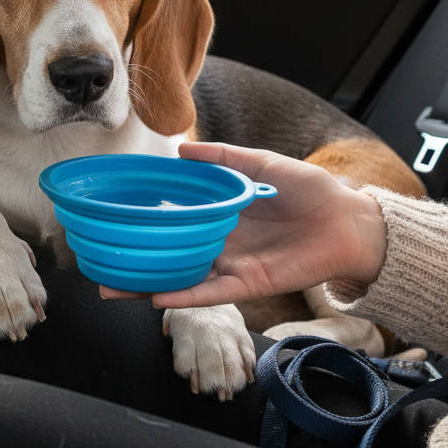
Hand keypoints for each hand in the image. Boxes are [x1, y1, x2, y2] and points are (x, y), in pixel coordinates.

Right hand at [99, 140, 386, 308]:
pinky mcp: (251, 284)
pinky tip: (158, 298)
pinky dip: (186, 297)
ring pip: (182, 280)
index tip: (113, 223)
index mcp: (219, 216)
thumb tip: (181, 148)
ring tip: (112, 289)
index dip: (145, 225)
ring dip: (148, 287)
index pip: (173, 222)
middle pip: (168, 257)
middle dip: (134, 265)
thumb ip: (223, 157)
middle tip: (97, 268)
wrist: (350, 220)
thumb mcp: (260, 163)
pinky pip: (213, 293)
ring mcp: (233, 266)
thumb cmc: (311, 190)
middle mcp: (219, 244)